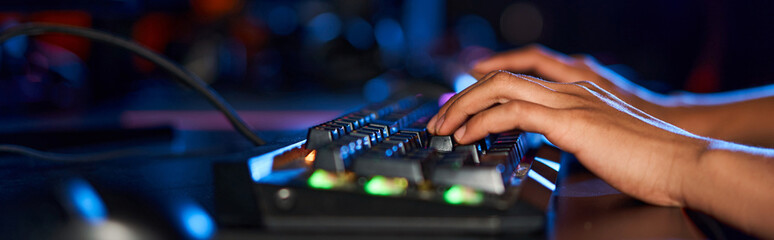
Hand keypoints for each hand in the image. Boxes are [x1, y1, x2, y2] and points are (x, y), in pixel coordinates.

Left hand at [427, 71, 708, 206]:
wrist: (682, 161)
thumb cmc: (648, 158)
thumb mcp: (600, 141)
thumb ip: (572, 135)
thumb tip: (549, 143)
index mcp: (576, 91)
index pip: (518, 79)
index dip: (483, 90)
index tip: (460, 109)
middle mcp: (569, 89)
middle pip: (501, 78)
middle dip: (462, 97)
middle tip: (440, 119)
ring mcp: (569, 101)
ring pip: (500, 88)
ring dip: (463, 106)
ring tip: (443, 127)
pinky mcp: (570, 120)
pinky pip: (514, 112)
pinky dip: (482, 121)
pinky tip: (468, 135)